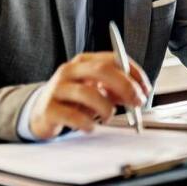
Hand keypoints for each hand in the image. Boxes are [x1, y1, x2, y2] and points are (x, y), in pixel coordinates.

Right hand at [29, 52, 150, 139]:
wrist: (40, 113)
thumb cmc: (75, 100)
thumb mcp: (96, 90)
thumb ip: (116, 89)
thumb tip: (137, 95)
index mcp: (84, 61)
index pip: (114, 59)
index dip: (133, 73)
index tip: (146, 89)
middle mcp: (70, 70)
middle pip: (102, 71)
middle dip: (125, 87)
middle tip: (136, 103)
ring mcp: (57, 88)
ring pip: (88, 93)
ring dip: (106, 108)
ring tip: (109, 116)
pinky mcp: (48, 109)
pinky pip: (73, 116)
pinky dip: (88, 123)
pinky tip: (90, 126)